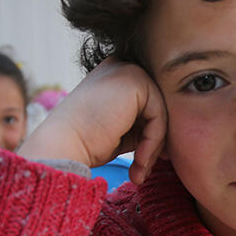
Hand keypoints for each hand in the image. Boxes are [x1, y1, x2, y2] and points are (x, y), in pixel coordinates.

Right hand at [17, 57, 166, 183]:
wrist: (64, 145)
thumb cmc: (87, 142)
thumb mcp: (121, 128)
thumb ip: (143, 122)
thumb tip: (170, 136)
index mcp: (116, 73)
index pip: (149, 104)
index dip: (152, 133)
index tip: (146, 162)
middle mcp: (122, 65)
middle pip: (158, 106)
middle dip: (156, 141)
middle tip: (145, 169)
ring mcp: (128, 69)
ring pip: (162, 112)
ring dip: (154, 146)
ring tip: (140, 169)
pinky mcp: (135, 81)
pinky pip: (159, 116)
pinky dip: (153, 142)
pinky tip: (138, 160)